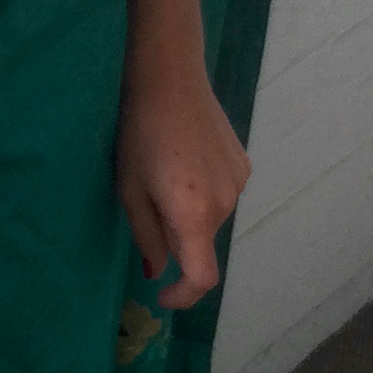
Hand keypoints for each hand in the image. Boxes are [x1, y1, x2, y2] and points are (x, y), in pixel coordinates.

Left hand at [115, 45, 250, 307]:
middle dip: (176, 240)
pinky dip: (203, 192)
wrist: (170, 77)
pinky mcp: (243, 164)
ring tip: (164, 174)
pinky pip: (221, 193)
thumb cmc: (139, 133)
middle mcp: (225, 204)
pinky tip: (184, 160)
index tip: (161, 293)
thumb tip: (158, 270)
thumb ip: (146, 236)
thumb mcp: (129, 188)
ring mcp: (239, 183)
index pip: (201, 277)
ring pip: (211, 218)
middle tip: (147, 203)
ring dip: (189, 213)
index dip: (183, 296)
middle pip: (202, 243)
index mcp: (194, 215)